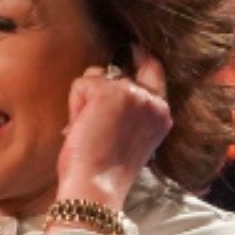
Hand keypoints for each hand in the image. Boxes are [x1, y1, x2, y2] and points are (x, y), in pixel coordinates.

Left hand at [57, 49, 171, 210]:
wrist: (96, 185)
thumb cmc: (102, 169)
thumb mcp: (127, 135)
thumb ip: (126, 110)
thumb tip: (99, 82)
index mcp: (161, 113)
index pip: (155, 72)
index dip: (142, 58)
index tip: (134, 48)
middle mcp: (153, 101)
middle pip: (115, 74)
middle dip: (95, 96)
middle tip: (92, 129)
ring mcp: (134, 94)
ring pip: (95, 78)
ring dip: (82, 101)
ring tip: (87, 130)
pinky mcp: (112, 93)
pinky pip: (81, 85)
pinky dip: (74, 106)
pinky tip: (80, 127)